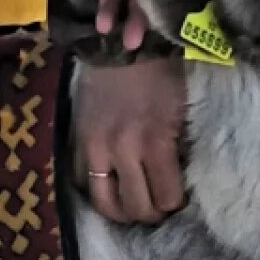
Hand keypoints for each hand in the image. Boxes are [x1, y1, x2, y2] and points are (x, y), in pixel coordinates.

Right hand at [77, 58, 186, 223]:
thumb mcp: (181, 111)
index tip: (180, 199)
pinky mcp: (78, 143)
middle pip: (137, 207)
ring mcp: (95, 149)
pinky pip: (82, 182)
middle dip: (152, 213)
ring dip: (123, 212)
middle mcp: (122, 152)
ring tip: (133, 207)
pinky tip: (110, 188)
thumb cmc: (160, 74)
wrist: (119, 46)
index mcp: (154, 142)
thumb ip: (179, 148)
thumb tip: (179, 179)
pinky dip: (98, 191)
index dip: (176, 204)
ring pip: (106, 204)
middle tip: (159, 206)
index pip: (167, 197)